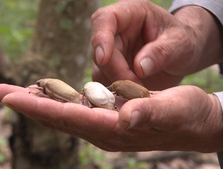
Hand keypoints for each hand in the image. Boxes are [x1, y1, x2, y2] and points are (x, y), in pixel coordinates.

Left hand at [0, 84, 222, 151]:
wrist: (194, 122)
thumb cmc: (187, 114)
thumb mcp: (174, 109)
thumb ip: (150, 112)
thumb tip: (127, 116)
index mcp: (114, 129)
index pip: (68, 116)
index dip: (38, 106)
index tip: (10, 96)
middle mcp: (102, 130)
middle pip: (55, 116)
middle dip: (25, 103)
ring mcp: (101, 125)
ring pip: (60, 113)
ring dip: (35, 102)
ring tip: (11, 92)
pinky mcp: (105, 118)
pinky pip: (72, 109)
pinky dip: (53, 101)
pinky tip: (43, 94)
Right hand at [91, 0, 222, 89]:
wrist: (183, 56)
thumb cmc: (184, 41)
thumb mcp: (181, 43)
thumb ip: (162, 52)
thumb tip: (139, 67)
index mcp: (131, 13)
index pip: (105, 19)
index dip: (100, 38)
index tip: (103, 59)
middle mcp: (117, 31)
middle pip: (100, 50)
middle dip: (114, 70)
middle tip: (134, 87)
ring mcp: (113, 51)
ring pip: (100, 69)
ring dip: (115, 83)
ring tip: (138, 93)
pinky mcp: (113, 69)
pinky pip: (106, 81)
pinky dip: (115, 92)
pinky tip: (132, 96)